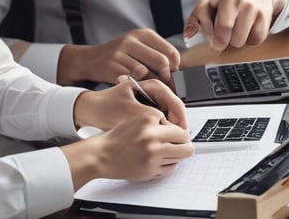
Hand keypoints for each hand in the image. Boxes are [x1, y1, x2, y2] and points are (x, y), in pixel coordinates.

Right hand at [58, 28, 180, 84]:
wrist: (90, 59)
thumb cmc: (118, 54)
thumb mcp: (137, 46)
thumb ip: (155, 53)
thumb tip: (176, 70)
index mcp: (141, 34)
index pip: (169, 50)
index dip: (175, 65)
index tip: (172, 72)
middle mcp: (130, 42)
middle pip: (161, 62)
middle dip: (167, 77)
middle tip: (165, 83)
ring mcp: (120, 55)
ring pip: (148, 74)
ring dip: (153, 85)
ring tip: (152, 87)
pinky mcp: (113, 69)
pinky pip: (134, 82)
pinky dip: (139, 88)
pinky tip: (138, 88)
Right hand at [61, 112, 193, 188]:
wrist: (102, 155)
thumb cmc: (117, 137)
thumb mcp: (136, 118)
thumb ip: (157, 121)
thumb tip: (177, 127)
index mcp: (149, 123)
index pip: (181, 130)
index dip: (182, 133)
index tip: (180, 135)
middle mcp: (152, 139)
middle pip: (186, 147)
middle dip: (185, 146)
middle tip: (180, 145)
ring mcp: (152, 157)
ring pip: (180, 159)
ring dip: (176, 156)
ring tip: (165, 151)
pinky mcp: (149, 170)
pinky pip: (169, 169)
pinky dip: (167, 164)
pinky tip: (158, 159)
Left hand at [73, 78, 187, 129]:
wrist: (87, 111)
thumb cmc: (104, 108)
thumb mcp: (130, 113)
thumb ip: (153, 118)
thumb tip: (172, 128)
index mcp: (150, 85)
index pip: (174, 100)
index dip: (180, 117)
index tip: (182, 131)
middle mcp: (151, 92)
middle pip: (173, 108)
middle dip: (177, 124)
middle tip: (179, 140)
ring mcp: (148, 102)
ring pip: (167, 116)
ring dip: (169, 128)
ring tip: (169, 141)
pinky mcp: (143, 111)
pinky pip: (159, 121)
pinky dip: (160, 130)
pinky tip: (159, 140)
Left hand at [184, 0, 278, 53]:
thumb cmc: (229, 2)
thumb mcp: (209, 4)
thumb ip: (196, 20)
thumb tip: (188, 36)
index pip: (206, 22)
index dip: (208, 36)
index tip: (210, 39)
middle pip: (224, 34)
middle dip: (221, 41)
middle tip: (223, 37)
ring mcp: (252, 7)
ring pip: (239, 41)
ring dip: (236, 41)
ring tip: (236, 30)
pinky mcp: (265, 17)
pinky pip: (254, 41)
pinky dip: (250, 40)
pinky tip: (248, 29)